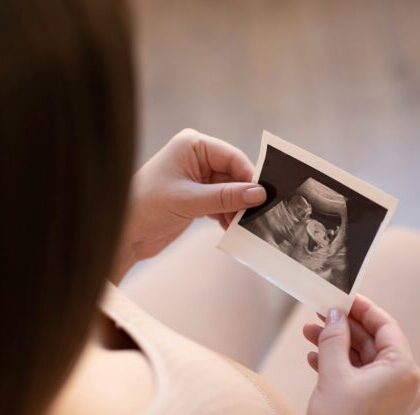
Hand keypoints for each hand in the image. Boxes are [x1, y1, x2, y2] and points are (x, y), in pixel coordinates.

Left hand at [112, 129, 265, 281]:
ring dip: (235, 208)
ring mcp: (197, 178)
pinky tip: (229, 227)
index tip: (263, 196)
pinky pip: (221, 202)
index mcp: (192, 145)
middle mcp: (197, 158)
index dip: (249, 176)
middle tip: (255, 215)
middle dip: (243, 195)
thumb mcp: (189, 201)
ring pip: (229, 190)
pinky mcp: (197, 196)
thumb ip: (226, 197)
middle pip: (233, 174)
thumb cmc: (147, 207)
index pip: (232, 157)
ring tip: (240, 225)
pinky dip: (226, 214)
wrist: (124, 233)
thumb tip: (259, 194)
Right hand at [302, 296, 419, 414]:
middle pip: (372, 341)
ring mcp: (390, 395)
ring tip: (309, 333)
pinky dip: (337, 363)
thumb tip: (334, 314)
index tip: (343, 297)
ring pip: (362, 357)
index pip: (385, 326)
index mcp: (402, 370)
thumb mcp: (333, 372)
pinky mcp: (376, 404)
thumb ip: (335, 337)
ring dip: (335, 344)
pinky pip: (358, 374)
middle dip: (342, 327)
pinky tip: (314, 357)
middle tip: (320, 313)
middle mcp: (402, 381)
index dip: (363, 308)